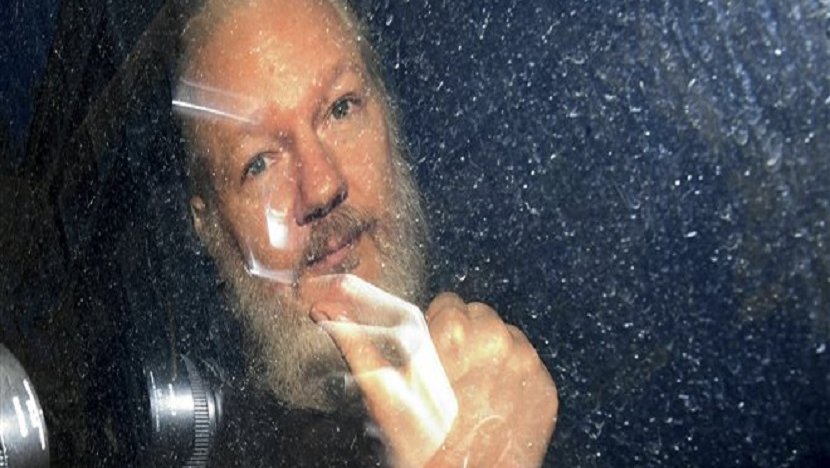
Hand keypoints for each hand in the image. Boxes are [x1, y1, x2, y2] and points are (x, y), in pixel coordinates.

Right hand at [305, 275, 557, 467]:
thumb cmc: (425, 447)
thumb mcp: (384, 395)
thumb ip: (355, 343)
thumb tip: (325, 308)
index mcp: (454, 330)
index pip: (449, 304)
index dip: (438, 333)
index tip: (434, 360)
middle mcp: (494, 336)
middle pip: (477, 316)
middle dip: (465, 339)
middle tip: (450, 379)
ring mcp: (525, 361)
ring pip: (504, 336)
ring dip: (490, 355)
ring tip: (473, 392)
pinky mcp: (544, 384)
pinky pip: (528, 363)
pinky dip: (513, 377)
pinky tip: (495, 403)